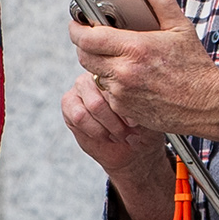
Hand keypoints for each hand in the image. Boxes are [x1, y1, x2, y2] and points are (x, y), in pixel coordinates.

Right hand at [58, 74, 167, 190]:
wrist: (134, 149)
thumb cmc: (144, 127)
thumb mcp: (150, 112)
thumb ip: (141, 100)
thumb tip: (134, 97)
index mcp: (120, 70)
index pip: (121, 79)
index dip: (128, 104)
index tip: (136, 122)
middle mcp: (100, 73)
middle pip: (109, 92)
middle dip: (119, 118)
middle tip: (129, 130)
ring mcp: (82, 86)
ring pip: (94, 105)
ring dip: (109, 126)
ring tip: (120, 134)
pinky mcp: (69, 102)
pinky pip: (79, 116)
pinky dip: (96, 130)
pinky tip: (105, 135)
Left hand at [70, 0, 218, 137]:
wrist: (207, 105)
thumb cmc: (196, 67)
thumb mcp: (180, 28)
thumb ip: (159, 0)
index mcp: (136, 48)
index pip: (89, 38)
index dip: (77, 29)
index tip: (77, 24)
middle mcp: (125, 72)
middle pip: (84, 56)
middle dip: (84, 45)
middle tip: (93, 38)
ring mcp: (122, 92)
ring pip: (93, 74)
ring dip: (98, 64)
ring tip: (115, 56)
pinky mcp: (123, 109)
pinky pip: (105, 92)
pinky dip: (110, 82)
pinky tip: (127, 76)